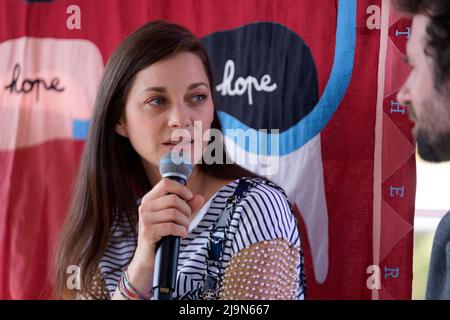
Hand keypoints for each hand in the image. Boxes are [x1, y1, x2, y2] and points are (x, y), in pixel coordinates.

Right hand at [125, 178, 203, 294]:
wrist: (148, 256)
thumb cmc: (162, 234)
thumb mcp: (176, 217)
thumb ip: (188, 206)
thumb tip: (200, 197)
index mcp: (149, 199)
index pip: (165, 183)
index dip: (181, 188)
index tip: (189, 196)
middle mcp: (145, 207)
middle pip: (174, 199)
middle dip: (186, 210)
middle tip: (187, 219)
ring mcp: (145, 219)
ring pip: (174, 213)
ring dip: (185, 222)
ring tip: (184, 228)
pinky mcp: (148, 232)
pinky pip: (171, 227)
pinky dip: (181, 231)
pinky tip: (181, 234)